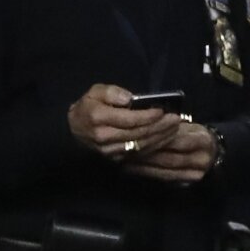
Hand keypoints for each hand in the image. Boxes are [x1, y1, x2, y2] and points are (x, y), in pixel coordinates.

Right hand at [67, 84, 181, 160]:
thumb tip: (129, 99)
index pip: (129, 119)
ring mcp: (110, 151)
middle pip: (138, 134)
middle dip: (160, 127)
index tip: (162, 110)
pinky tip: (165, 139)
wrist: (74, 130)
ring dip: (161, 138)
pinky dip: (154, 146)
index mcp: (98, 118)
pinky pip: (139, 154)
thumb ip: (112, 92)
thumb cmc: (88, 107)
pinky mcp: (116, 159)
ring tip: (174, 128)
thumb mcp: (95, 91)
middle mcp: (104, 137)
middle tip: (175, 119)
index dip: (148, 116)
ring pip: (141, 146)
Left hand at [121, 122, 217, 182]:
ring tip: (123, 159)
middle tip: (123, 149)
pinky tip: (130, 168)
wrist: (211, 153)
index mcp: (202, 140)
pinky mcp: (186, 183)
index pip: (176, 141)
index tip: (135, 134)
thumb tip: (144, 123)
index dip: (155, 138)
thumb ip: (169, 126)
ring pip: (164, 170)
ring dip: (141, 165)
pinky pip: (162, 178)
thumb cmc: (194, 134)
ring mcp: (194, 174)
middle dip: (144, 153)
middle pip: (168, 158)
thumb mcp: (187, 125)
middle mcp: (200, 160)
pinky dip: (145, 173)